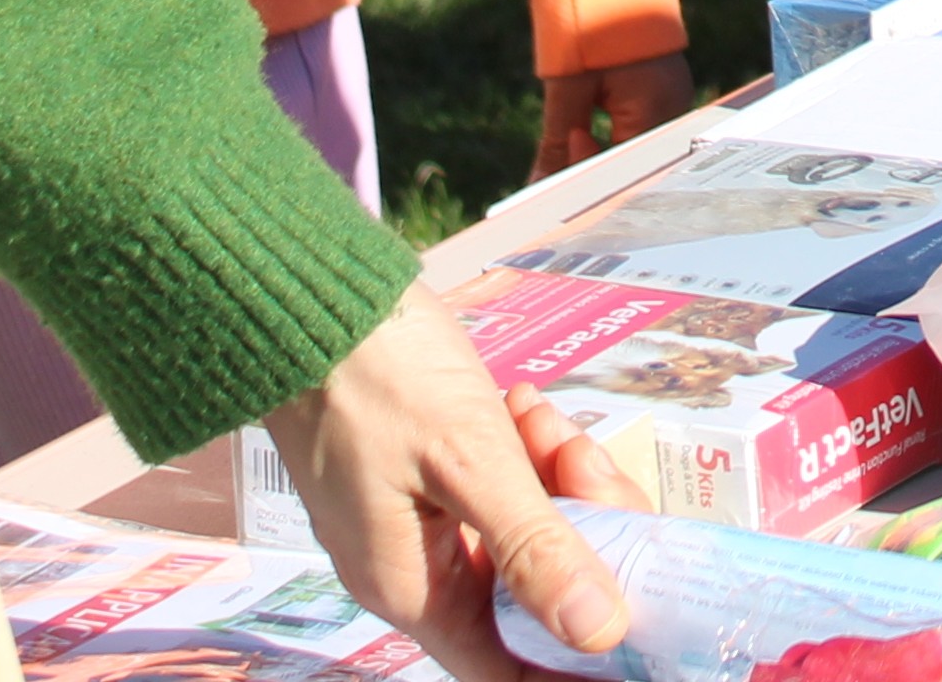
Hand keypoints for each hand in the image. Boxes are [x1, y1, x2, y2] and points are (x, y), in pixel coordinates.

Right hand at [266, 295, 631, 679]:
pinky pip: (498, 488)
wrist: (308, 297)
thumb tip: (600, 632)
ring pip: (520, 530)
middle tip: (591, 465)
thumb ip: (534, 547)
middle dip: (580, 533)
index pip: (509, 666)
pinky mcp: (428, 475)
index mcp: (413, 590)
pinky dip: (525, 454)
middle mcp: (414, 570)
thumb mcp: (469, 458)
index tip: (633, 626)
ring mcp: (419, 521)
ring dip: (554, 480)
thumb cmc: (376, 375)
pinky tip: (523, 408)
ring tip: (545, 421)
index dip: (572, 656)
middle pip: (528, 590)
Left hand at [533, 47, 696, 181]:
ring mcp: (672, 97)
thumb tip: (535, 188)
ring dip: (600, 146)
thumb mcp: (567, 88)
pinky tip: (588, 125)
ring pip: (633, 143)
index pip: (624, 166)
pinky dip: (611, 130)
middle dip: (593, 161)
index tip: (562, 149)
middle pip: (632, 158)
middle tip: (561, 147)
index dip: (588, 169)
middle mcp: (674, 109)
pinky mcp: (662, 88)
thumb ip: (556, 144)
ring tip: (573, 128)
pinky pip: (638, 124)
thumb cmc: (591, 23)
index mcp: (657, 111)